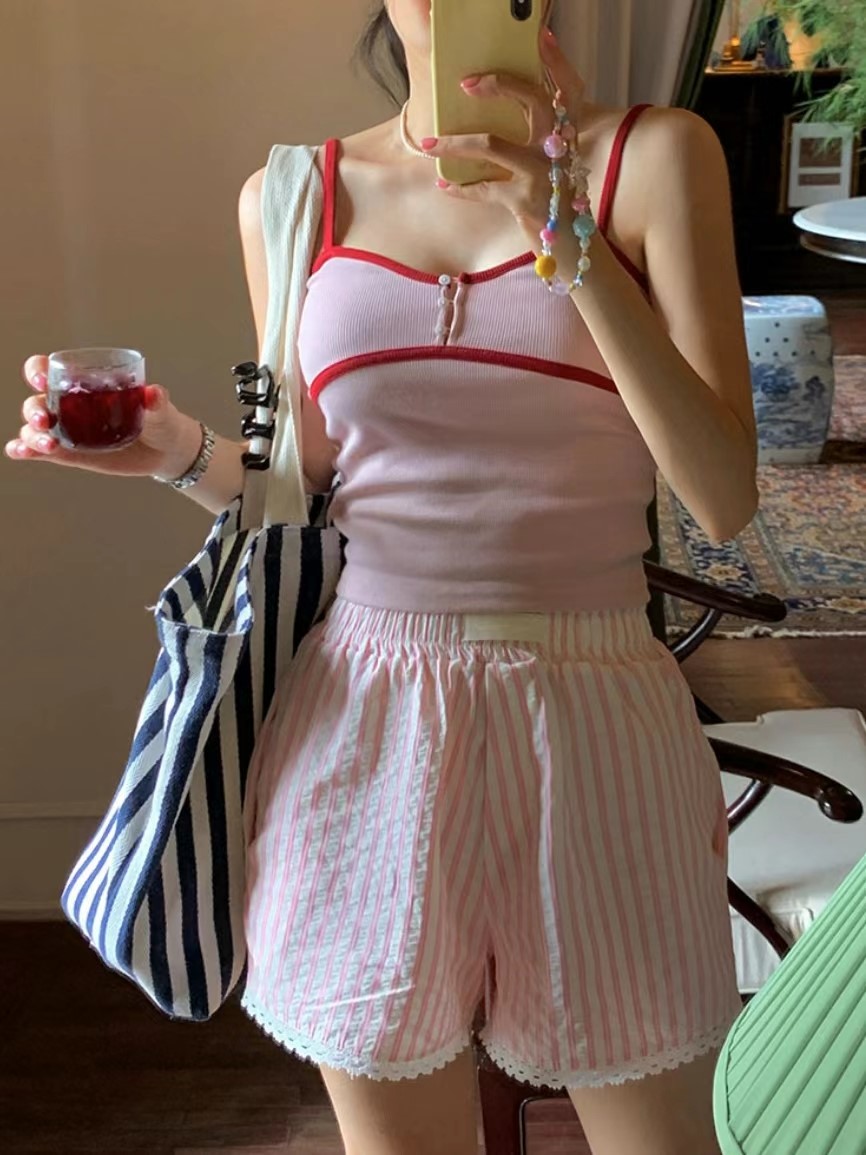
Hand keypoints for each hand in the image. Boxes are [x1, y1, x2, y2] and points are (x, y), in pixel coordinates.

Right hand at [6, 355, 203, 479]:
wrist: (166, 450)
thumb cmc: (159, 420)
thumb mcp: (159, 409)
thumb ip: (156, 401)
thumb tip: (153, 393)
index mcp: (83, 384)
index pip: (49, 370)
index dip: (37, 370)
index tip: (42, 379)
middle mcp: (69, 406)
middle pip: (37, 402)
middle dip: (33, 408)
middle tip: (45, 419)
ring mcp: (67, 431)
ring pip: (35, 429)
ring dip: (32, 435)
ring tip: (48, 445)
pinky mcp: (70, 454)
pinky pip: (41, 451)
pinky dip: (25, 450)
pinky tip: (19, 452)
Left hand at [421, 27, 585, 241]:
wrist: (573, 245)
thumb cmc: (555, 200)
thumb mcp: (555, 164)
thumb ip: (537, 138)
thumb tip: (494, 115)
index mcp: (568, 134)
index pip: (570, 88)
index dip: (557, 60)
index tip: (540, 37)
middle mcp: (560, 148)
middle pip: (533, 100)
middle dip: (499, 85)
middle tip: (466, 84)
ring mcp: (543, 173)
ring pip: (492, 144)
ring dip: (454, 143)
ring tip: (428, 145)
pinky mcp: (525, 200)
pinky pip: (483, 187)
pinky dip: (460, 188)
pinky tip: (444, 186)